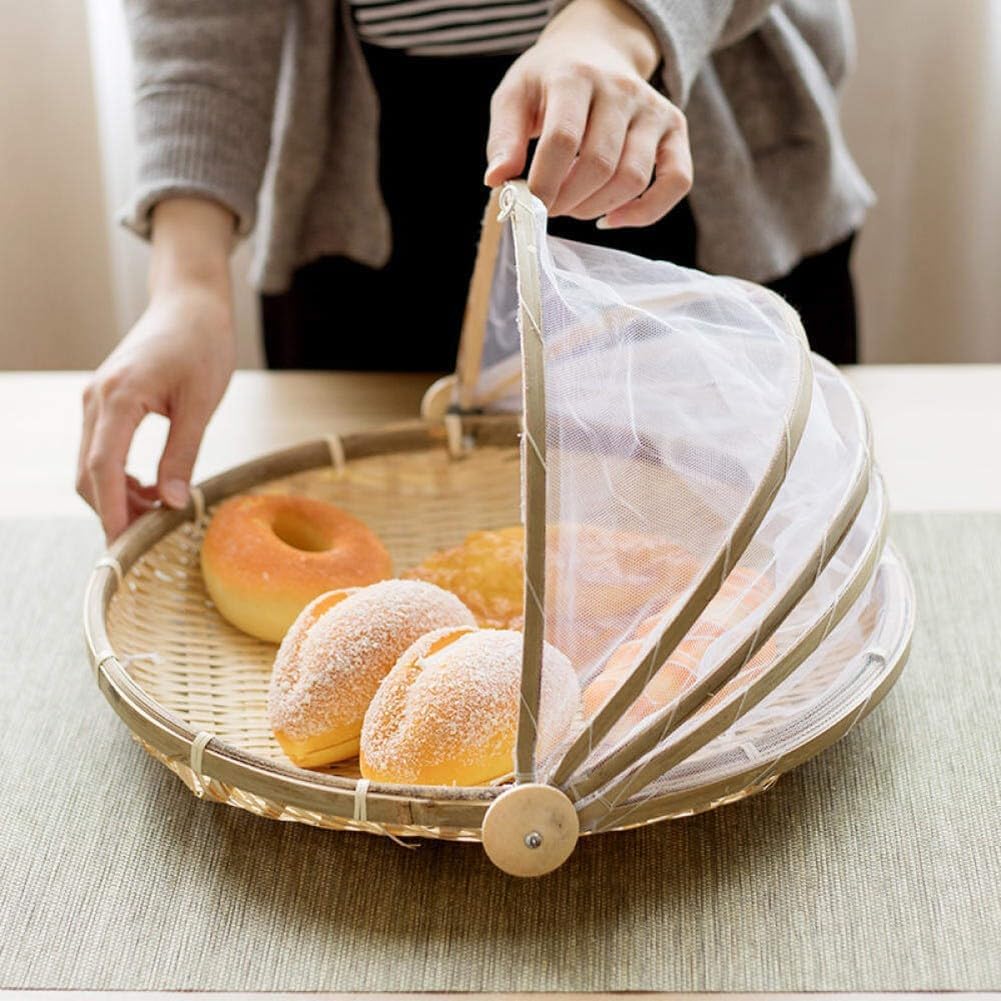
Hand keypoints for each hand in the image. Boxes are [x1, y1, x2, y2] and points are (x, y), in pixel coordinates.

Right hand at [77, 198, 235, 542]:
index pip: (104, 468)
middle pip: (89, 473)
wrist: (190, 304)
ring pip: (91, 465)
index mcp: (120, 397)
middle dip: (113, 510)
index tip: (124, 545)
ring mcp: (96, 400)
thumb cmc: (202, 345)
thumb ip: (183, 454)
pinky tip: (150, 488)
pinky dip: (118, 477)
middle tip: (151, 537)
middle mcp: (97, 399)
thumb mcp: (201, 404)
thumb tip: (171, 503)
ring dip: (116, 495)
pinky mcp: (105, 402)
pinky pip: (100, 450)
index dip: (112, 511)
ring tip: (158, 513)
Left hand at [484, 0, 691, 227]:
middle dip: (568, 201)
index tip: (529, 205)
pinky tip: (612, 218)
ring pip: (633, 178)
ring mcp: (653, 109)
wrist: (595, 51)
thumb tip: (497, 181)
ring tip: (573, 206)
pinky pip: (677, 180)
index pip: (564, 139)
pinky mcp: (674, 129)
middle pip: (600, 165)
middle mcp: (621, 89)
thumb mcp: (514, 97)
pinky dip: (647, 212)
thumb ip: (503, 138)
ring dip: (597, 207)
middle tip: (549, 207)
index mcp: (576, 76)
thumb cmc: (548, 83)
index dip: (545, 183)